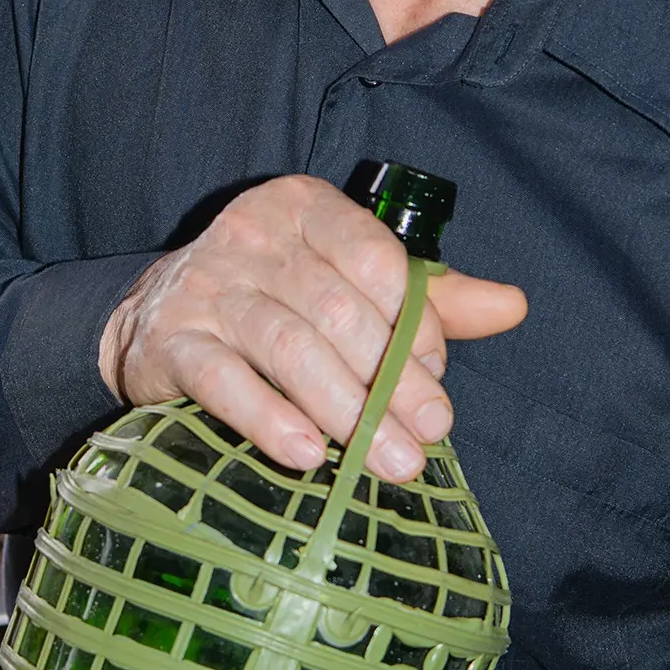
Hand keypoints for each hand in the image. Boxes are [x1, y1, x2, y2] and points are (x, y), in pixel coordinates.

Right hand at [97, 176, 525, 481]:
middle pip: (337, 310)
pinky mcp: (170, 342)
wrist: (156, 319)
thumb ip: (430, 297)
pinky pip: (223, 381)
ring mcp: (207, 287)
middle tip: (427, 435)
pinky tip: (305, 454)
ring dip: (344, 409)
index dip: (412, 320)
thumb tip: (513, 306)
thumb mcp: (352, 285)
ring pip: (289, 346)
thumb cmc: (278, 299)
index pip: (372, 256)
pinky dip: (267, 419)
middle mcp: (253, 237)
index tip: (437, 376)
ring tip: (385, 460)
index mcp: (306, 209)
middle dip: (391, 380)